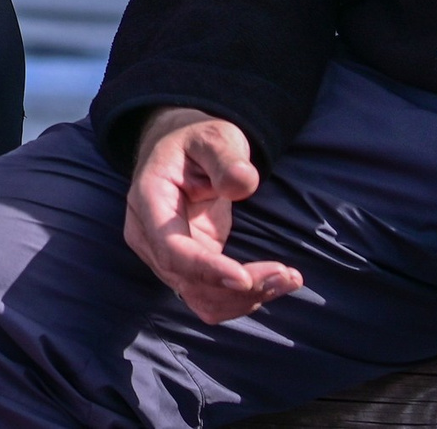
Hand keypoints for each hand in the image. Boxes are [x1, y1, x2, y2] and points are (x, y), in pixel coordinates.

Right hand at [124, 108, 302, 323]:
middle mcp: (148, 237)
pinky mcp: (187, 269)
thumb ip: (226, 158)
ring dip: (243, 299)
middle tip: (286, 275)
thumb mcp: (213, 137)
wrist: (183, 152)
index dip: (206, 269)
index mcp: (148, 200)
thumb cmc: (197, 142)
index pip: (171, 248)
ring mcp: (165, 257)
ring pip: (200, 298)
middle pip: (188, 280)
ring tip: (287, 279)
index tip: (245, 278)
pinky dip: (241, 299)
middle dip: (237, 287)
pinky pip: (210, 297)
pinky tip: (274, 283)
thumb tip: (243, 184)